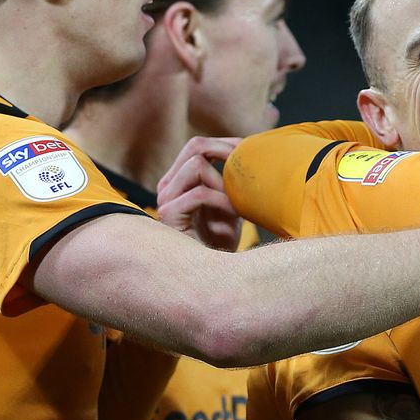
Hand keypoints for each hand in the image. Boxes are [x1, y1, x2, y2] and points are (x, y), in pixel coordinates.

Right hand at [156, 136, 243, 250]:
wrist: (210, 276)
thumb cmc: (221, 241)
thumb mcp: (229, 205)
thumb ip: (232, 182)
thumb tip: (253, 154)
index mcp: (179, 180)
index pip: (198, 146)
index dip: (226, 144)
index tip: (251, 152)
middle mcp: (168, 186)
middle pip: (194, 147)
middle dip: (226, 151)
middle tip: (250, 166)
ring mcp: (165, 199)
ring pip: (196, 165)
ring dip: (224, 181)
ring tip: (240, 200)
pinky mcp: (168, 215)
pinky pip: (199, 193)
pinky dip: (223, 201)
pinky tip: (236, 214)